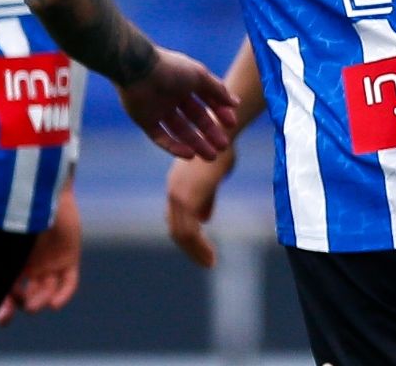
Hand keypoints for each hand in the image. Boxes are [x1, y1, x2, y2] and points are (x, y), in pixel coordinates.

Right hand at [0, 182, 81, 325]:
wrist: (37, 182)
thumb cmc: (6, 206)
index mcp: (7, 260)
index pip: (5, 291)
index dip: (2, 306)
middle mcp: (28, 264)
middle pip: (25, 295)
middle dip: (18, 305)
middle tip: (12, 311)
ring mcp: (49, 261)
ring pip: (45, 291)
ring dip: (39, 301)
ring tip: (34, 303)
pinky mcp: (68, 256)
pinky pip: (68, 282)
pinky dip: (63, 295)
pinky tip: (54, 303)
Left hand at [117, 48, 236, 159]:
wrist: (138, 70)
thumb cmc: (171, 69)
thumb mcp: (200, 77)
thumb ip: (219, 90)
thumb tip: (236, 103)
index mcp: (186, 82)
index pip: (208, 100)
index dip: (220, 112)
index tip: (232, 124)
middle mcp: (173, 96)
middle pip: (195, 118)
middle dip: (210, 133)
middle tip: (223, 146)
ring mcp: (159, 109)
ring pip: (181, 131)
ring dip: (196, 144)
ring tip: (211, 157)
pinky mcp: (145, 121)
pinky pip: (162, 138)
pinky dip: (175, 147)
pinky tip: (189, 155)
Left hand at [166, 146, 235, 267]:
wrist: (221, 134)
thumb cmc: (221, 150)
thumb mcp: (213, 177)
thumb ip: (206, 198)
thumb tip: (204, 219)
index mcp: (177, 186)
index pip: (176, 218)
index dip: (186, 236)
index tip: (199, 249)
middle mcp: (174, 192)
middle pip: (176, 229)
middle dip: (190, 248)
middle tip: (206, 261)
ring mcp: (179, 196)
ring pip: (182, 234)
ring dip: (195, 251)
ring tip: (209, 262)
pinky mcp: (187, 200)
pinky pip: (190, 232)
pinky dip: (199, 247)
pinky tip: (210, 256)